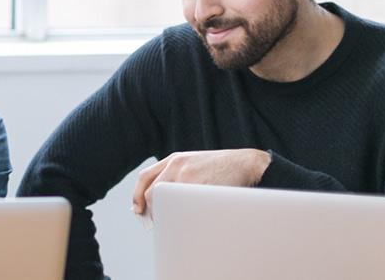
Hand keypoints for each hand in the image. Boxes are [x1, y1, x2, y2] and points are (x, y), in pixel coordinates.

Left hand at [131, 149, 270, 213]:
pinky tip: (186, 223)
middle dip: (152, 211)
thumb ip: (178, 175)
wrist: (246, 163)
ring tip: (173, 225)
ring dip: (166, 216)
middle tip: (158, 223)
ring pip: (165, 202)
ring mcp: (187, 177)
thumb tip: (164, 200)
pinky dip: (182, 218)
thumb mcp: (196, 163)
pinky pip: (184, 208)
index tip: (138, 210)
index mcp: (174, 159)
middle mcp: (176, 166)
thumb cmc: (223, 167)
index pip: (145, 177)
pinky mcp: (199, 188)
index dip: (137, 195)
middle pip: (151, 193)